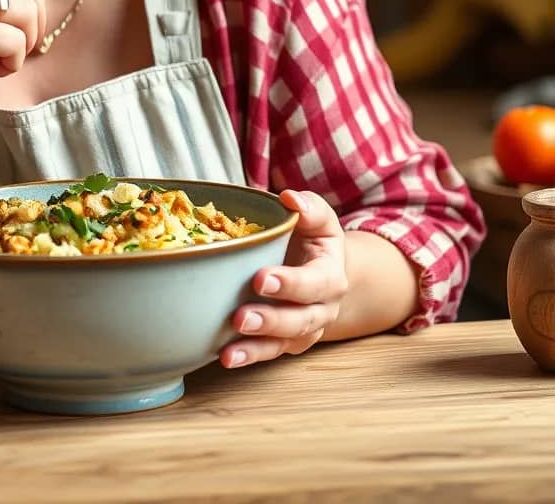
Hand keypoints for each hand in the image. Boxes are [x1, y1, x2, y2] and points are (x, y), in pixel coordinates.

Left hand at [220, 189, 347, 368]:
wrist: (321, 268)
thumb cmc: (313, 238)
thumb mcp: (318, 218)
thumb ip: (308, 208)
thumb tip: (290, 198)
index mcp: (331, 276)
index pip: (315, 283)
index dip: (290, 284)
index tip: (260, 279)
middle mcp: (321, 308)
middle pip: (300, 320)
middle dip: (270, 320)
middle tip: (240, 317)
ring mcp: (303, 328)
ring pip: (283, 343)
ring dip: (256, 347)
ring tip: (229, 350)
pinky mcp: (285, 341)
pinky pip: (269, 353)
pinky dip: (248, 356)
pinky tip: (225, 357)